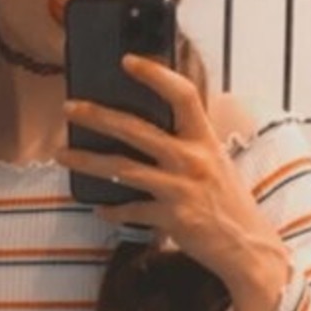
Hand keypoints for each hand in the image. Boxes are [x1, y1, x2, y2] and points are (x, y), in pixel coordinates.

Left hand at [59, 56, 286, 298]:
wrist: (247, 248)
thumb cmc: (229, 203)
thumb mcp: (216, 163)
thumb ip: (189, 144)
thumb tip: (147, 129)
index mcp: (206, 140)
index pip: (183, 95)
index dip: (155, 74)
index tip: (128, 62)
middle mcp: (193, 160)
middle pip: (137, 129)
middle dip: (98, 116)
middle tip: (70, 108)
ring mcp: (181, 189)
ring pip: (122, 169)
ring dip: (87, 161)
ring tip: (62, 154)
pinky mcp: (172, 218)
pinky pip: (131, 210)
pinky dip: (112, 209)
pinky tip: (99, 208)